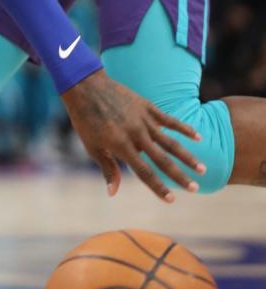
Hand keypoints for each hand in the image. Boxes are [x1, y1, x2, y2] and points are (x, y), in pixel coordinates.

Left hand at [61, 69, 203, 201]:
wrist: (86, 87)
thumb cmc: (85, 119)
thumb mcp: (92, 146)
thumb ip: (107, 168)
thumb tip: (113, 193)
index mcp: (121, 145)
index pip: (144, 172)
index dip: (158, 188)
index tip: (172, 201)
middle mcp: (136, 133)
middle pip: (162, 159)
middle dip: (180, 176)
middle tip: (196, 189)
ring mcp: (143, 119)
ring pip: (171, 141)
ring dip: (188, 156)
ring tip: (202, 169)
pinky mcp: (147, 106)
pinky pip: (169, 119)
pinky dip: (184, 128)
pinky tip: (198, 137)